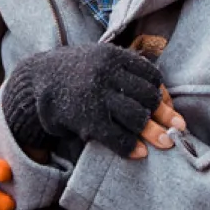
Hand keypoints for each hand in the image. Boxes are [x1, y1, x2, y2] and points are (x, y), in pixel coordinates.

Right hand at [0, 44, 178, 162]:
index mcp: (112, 55)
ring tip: (160, 143)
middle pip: (147, 97)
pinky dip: (131, 147)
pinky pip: (118, 137)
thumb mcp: (100, 62)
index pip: (151, 75)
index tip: (167, 107)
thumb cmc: (76, 75)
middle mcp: (105, 73)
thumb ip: (128, 75)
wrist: (35, 83)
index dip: (162, 94)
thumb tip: (168, 102)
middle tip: (174, 132)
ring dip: (151, 132)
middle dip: (162, 117)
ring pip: (137, 117)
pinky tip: (139, 153)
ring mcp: (96, 96)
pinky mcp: (87, 119)